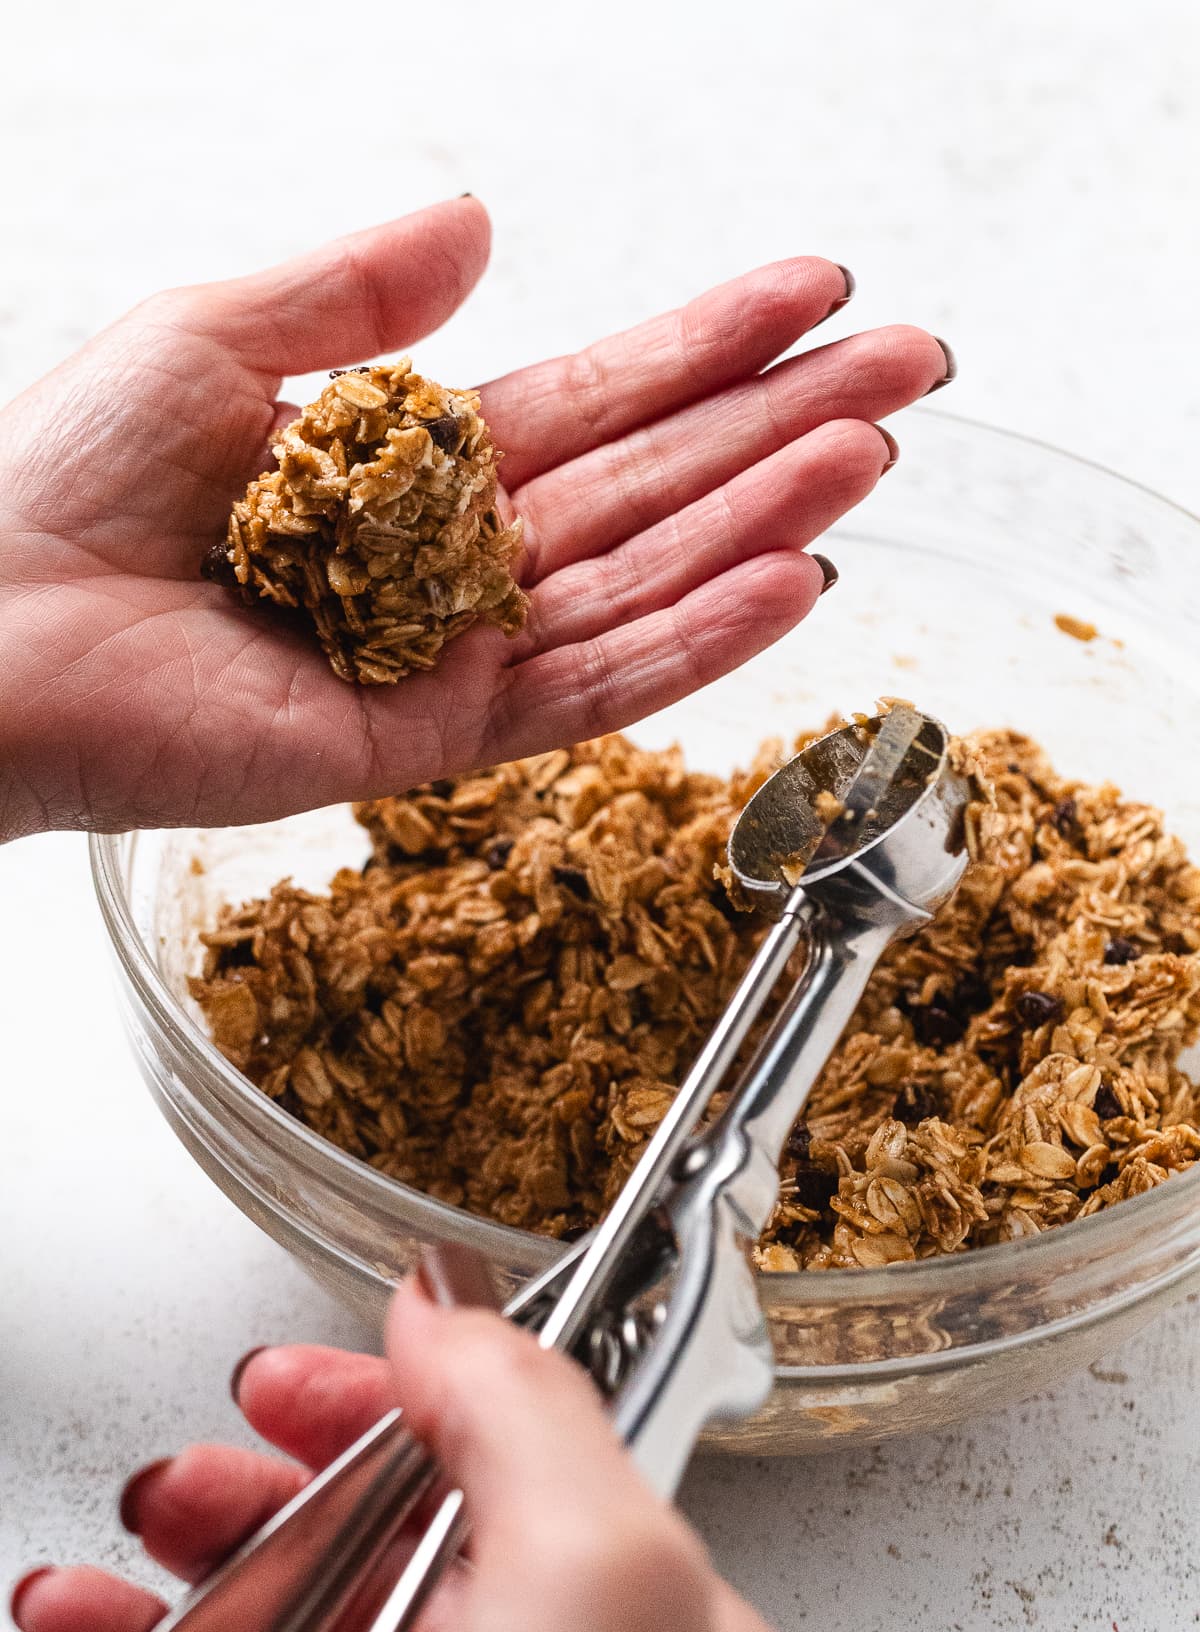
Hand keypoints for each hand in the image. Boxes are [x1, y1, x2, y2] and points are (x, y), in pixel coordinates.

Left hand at [0, 195, 949, 842]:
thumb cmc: (62, 480)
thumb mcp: (218, 332)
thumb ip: (356, 284)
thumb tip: (482, 217)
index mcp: (414, 467)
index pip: (600, 400)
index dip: (710, 344)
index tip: (818, 291)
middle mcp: (456, 565)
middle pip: (653, 486)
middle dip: (785, 423)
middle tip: (917, 365)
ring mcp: (453, 656)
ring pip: (642, 584)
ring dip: (763, 521)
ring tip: (874, 454)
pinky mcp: (431, 739)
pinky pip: (587, 687)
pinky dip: (690, 638)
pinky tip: (786, 583)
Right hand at [1, 1288, 803, 1631]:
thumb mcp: (601, 1591)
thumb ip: (530, 1417)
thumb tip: (452, 1305)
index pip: (507, 1474)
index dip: (390, 1408)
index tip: (283, 1382)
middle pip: (368, 1577)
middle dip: (246, 1515)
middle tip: (171, 1498)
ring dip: (138, 1631)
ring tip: (65, 1615)